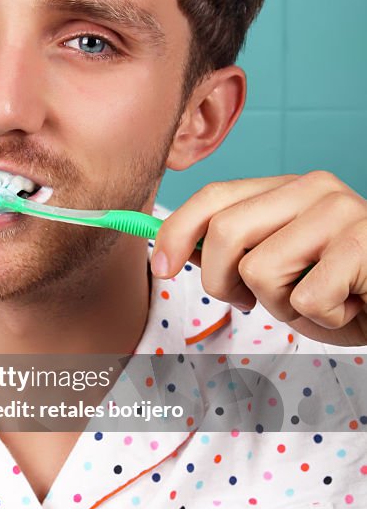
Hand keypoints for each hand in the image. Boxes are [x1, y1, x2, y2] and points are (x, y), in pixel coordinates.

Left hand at [151, 172, 366, 346]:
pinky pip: (304, 298)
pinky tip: (349, 306)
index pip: (215, 196)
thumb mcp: (282, 267)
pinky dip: (323, 320)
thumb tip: (171, 249)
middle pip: (224, 233)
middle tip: (255, 302)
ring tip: (320, 300)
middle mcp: (313, 188)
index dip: (177, 231)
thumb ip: (237, 250)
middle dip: (225, 281)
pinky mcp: (362, 244)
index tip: (160, 266)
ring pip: (259, 272)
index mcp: (288, 188)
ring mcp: (340, 212)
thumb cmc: (344, 291)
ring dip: (284, 306)